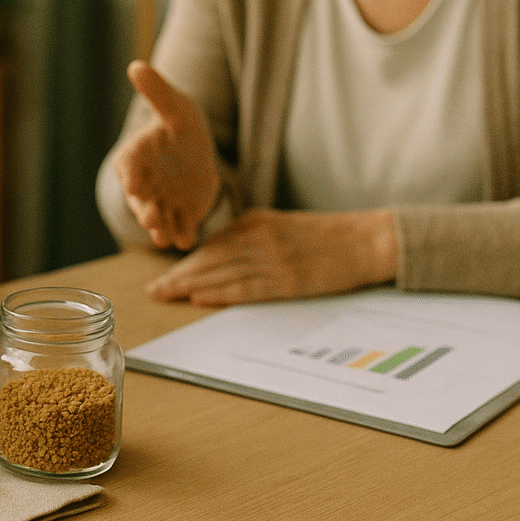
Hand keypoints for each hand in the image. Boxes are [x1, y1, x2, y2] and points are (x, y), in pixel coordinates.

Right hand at [111, 60, 220, 249]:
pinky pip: (179, 228)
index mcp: (135, 157)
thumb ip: (157, 92)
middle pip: (139, 199)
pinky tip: (186, 241)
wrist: (198, 154)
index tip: (133, 184)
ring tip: (164, 237)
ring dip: (159, 228)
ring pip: (157, 219)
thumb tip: (137, 65)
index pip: (128, 166)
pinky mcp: (180, 216)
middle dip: (143, 210)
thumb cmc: (181, 126)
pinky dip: (182, 235)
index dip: (130, 175)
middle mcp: (143, 184)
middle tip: (149, 218)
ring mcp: (160, 202)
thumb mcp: (175, 107)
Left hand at [147, 208, 398, 305]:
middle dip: (179, 275)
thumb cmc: (324, 236)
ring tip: (167, 297)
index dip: (186, 263)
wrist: (365, 240)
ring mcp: (274, 258)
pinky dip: (221, 293)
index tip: (165, 275)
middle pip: (210, 259)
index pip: (212, 245)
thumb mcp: (281, 225)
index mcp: (256, 222)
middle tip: (153, 290)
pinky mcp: (290, 279)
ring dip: (191, 286)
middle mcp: (260, 237)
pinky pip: (248, 287)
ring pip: (223, 273)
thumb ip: (250, 237)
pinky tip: (200, 298)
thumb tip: (218, 255)